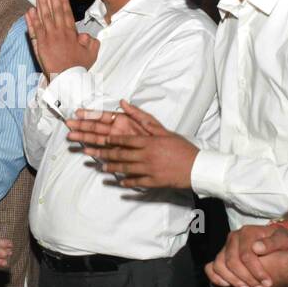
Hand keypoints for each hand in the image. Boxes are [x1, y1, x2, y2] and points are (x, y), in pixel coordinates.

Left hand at [26, 0, 97, 75]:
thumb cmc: (79, 68)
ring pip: (43, 17)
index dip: (62, 1)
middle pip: (54, 11)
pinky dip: (31, 20)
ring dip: (40, 4)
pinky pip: (34, 30)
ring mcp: (48, 38)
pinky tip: (29, 11)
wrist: (66, 79)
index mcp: (71, 33)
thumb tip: (85, 35)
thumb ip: (90, 41)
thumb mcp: (91, 53)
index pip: (66, 12)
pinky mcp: (39, 45)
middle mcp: (58, 32)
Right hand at [64, 105, 155, 145]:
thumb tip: (123, 102)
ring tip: (71, 137)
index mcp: (122, 120)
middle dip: (81, 125)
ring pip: (96, 138)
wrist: (166, 154)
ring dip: (83, 137)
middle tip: (68, 124)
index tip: (78, 112)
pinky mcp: (117, 153)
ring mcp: (116, 141)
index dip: (90, 114)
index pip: (102, 116)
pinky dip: (94, 151)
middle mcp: (116, 130)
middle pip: (95, 127)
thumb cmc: (159, 137)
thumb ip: (136, 112)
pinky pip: (103, 151)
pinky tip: (85, 150)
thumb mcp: (149, 122)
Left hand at [66, 100, 195, 188]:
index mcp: (148, 142)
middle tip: (90, 153)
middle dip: (104, 154)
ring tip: (102, 169)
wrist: (197, 167)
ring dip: (112, 168)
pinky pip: (137, 182)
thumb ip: (142, 117)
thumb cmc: (181, 147)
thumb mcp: (163, 131)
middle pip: (121, 155)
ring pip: (126, 169)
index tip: (100, 139)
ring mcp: (149, 170)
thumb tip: (124, 104)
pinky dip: (127, 182)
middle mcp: (146, 156)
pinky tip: (120, 183)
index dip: (110, 140)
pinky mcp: (154, 182)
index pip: (125, 140)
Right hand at [206, 223, 287, 286]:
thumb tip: (257, 248)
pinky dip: (216, 278)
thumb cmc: (280, 244)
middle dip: (246, 279)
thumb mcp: (283, 241)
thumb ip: (273, 243)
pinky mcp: (221, 257)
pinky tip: (228, 286)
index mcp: (247, 232)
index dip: (256, 271)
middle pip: (232, 262)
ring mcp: (225, 247)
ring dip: (233, 281)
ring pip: (219, 265)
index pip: (246, 255)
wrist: (276, 246)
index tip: (267, 283)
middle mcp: (233, 238)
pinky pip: (210, 268)